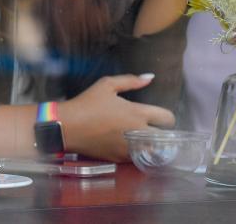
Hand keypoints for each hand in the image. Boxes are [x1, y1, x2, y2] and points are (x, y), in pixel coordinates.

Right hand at [57, 74, 175, 161]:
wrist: (67, 127)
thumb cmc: (87, 103)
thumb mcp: (106, 85)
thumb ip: (131, 80)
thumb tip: (150, 77)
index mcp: (137, 113)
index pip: (167, 118)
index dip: (167, 117)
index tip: (161, 117)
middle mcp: (138, 133)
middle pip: (165, 139)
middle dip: (163, 134)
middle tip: (154, 129)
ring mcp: (130, 148)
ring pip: (153, 151)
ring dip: (151, 145)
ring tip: (142, 138)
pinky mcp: (120, 159)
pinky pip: (137, 158)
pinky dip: (136, 152)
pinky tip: (127, 144)